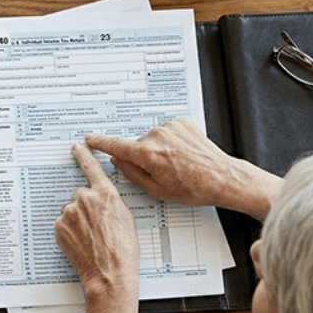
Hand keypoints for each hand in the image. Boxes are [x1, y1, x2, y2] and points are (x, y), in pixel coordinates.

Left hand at [58, 143, 148, 312]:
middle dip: (86, 206)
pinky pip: (64, 224)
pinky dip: (70, 231)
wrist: (109, 274)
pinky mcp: (59, 227)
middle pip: (81, 194)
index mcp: (105, 194)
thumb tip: (103, 199)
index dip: (84, 155)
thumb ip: (112, 202)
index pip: (92, 167)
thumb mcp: (127, 218)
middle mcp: (84, 199)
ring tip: (91, 238)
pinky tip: (82, 243)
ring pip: (72, 211)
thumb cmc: (124, 250)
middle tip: (98, 226)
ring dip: (78, 220)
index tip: (77, 146)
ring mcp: (69, 213)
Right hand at [85, 118, 280, 219]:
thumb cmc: (194, 188)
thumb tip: (119, 161)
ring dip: (159, 150)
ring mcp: (170, 127)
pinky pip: (167, 132)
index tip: (89, 139)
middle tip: (162, 172)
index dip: (100, 143)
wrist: (223, 178)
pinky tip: (183, 155)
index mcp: (147, 154)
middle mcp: (157, 136)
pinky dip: (171, 142)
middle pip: (137, 145)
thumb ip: (132, 173)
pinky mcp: (182, 122)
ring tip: (178, 165)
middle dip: (143, 157)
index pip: (115, 146)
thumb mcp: (157, 190)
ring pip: (153, 139)